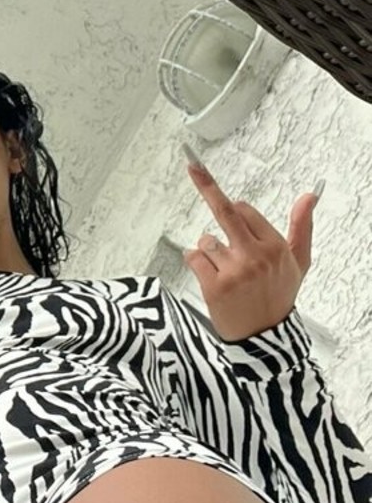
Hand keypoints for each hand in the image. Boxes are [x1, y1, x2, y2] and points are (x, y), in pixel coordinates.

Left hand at [182, 161, 319, 340]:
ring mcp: (233, 271)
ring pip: (205, 240)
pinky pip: (193, 256)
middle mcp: (255, 256)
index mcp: (275, 247)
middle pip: (224, 212)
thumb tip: (310, 195)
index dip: (236, 213)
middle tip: (192, 165)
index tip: (231, 209)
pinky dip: (196, 263)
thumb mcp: (298, 262)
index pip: (244, 210)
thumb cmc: (279, 295)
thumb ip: (302, 227)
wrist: (265, 337)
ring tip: (226, 273)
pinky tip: (211, 278)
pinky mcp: (214, 285)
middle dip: (206, 185)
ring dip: (209, 251)